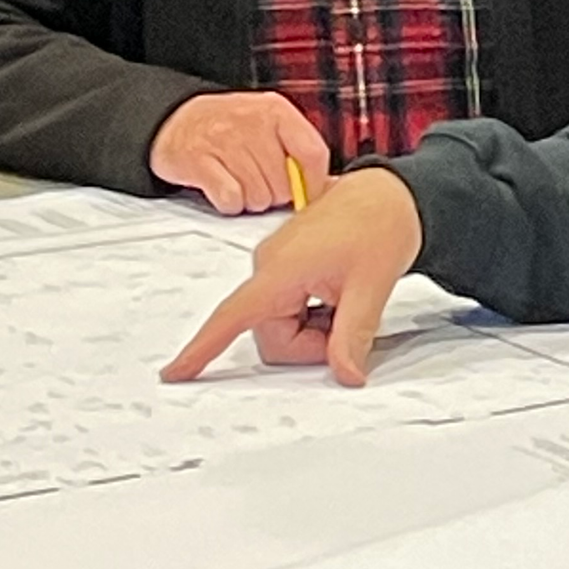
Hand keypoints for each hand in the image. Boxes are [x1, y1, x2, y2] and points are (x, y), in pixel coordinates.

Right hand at [149, 92, 330, 214]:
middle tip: (260, 182)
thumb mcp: (270, 124)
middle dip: (276, 193)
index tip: (308, 194)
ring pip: (259, 196)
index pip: (313, 153)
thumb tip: (327, 186)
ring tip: (240, 182)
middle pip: (285, 183)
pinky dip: (229, 203)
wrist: (175, 119)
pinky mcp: (197, 160)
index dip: (315, 183)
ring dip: (251, 199)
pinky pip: (230, 199)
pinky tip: (224, 188)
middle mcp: (252, 122)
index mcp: (276, 110)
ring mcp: (223, 140)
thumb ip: (299, 149)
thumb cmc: (230, 127)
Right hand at [160, 167, 422, 385]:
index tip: (175, 373)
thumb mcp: (372, 286)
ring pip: (282, 324)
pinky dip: (314, 312)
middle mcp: (269, 265)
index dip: (202, 350)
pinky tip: (340, 293)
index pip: (231, 317)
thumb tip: (346, 375)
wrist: (394, 193)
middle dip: (309, 344)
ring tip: (348, 299)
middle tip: (350, 323)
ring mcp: (277, 264)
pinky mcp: (288, 265)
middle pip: (272, 334)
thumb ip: (353, 336)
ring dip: (314, 327)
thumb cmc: (382, 223)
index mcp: (280, 269)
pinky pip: (289, 307)